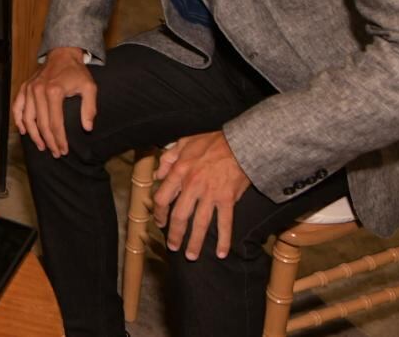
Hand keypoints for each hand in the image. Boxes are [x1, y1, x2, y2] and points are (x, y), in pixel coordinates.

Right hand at [12, 46, 95, 156]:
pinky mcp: (24, 88)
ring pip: (27, 119)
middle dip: (49, 141)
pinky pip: (17, 107)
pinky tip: (24, 131)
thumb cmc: (77, 72)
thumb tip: (87, 128)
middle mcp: (38, 91)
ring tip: (42, 146)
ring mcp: (29, 89)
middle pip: (41, 124)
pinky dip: (19, 120)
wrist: (63, 54)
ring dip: (34, 135)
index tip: (64, 150)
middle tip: (55, 153)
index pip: (55, 123)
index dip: (59, 140)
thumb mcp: (89, 87)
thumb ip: (89, 108)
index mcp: (54, 92)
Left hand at [152, 131, 250, 260]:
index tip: (160, 222)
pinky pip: (224, 223)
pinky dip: (224, 240)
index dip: (159, 213)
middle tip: (173, 246)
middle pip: (179, 216)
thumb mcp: (184, 142)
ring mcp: (210, 194)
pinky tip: (221, 253)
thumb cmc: (213, 142)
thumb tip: (157, 174)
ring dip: (194, 242)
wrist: (240, 143)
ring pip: (199, 224)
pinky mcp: (228, 199)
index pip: (163, 198)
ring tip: (191, 256)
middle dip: (175, 235)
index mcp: (180, 172)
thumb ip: (168, 158)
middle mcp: (192, 186)